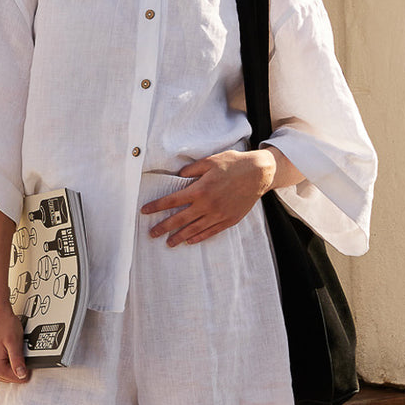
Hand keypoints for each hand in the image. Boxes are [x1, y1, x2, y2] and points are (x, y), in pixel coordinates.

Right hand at [0, 299, 30, 381]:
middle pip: (6, 379)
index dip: (24, 371)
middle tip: (17, 354)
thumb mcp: (15, 343)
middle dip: (14, 369)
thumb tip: (21, 375)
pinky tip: (0, 354)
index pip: (15, 379)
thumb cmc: (4, 324)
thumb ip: (18, 362)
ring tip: (9, 353)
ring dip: (5, 368)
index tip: (26, 362)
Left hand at [140, 149, 275, 245]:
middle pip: (180, 219)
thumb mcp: (210, 161)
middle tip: (152, 234)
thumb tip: (178, 176)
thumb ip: (192, 169)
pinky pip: (211, 232)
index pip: (172, 201)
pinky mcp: (229, 220)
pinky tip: (190, 241)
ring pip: (194, 229)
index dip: (157, 207)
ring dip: (179, 237)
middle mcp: (207, 205)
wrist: (259, 173)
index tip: (144, 211)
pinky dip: (199, 237)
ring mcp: (218, 214)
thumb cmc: (233, 164)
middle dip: (163, 227)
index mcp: (200, 189)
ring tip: (169, 243)